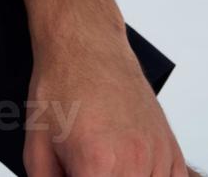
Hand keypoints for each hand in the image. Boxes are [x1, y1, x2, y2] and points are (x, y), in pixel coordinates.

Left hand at [24, 35, 192, 175]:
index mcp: (99, 165)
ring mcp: (159, 156)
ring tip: (104, 164)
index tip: (73, 173)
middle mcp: (136, 162)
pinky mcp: (172, 149)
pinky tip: (128, 169)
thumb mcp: (36, 144)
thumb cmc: (59, 87)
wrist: (86, 44)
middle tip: (82, 166)